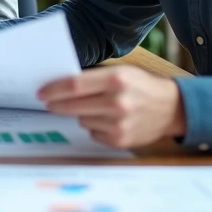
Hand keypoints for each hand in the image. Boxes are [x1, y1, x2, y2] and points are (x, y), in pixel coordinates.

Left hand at [37, 65, 185, 148]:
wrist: (171, 108)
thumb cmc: (141, 86)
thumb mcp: (121, 72)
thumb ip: (94, 77)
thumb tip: (60, 84)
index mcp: (116, 79)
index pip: (74, 85)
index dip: (53, 89)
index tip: (40, 92)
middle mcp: (117, 102)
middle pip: (73, 105)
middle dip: (56, 104)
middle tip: (48, 103)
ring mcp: (119, 124)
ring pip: (81, 120)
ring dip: (80, 114)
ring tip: (96, 107)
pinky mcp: (120, 140)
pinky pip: (93, 133)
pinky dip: (94, 126)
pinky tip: (107, 120)